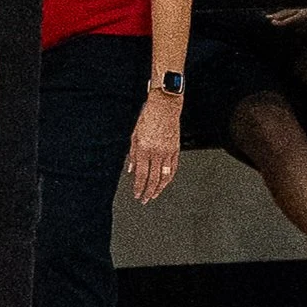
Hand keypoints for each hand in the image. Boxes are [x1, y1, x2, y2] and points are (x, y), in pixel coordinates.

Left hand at [126, 89, 182, 203]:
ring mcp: (168, 152)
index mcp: (144, 148)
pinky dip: (169, 178)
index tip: (136, 194)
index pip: (141, 174)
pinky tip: (165, 183)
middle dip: (147, 191)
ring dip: (159, 188)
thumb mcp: (134, 134)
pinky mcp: (176, 150)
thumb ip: (132, 153)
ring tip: (154, 195)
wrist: (165, 107)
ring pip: (164, 176)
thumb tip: (130, 169)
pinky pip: (173, 168)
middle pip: (152, 178)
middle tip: (144, 199)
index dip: (138, 187)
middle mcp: (156, 152)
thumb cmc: (148, 117)